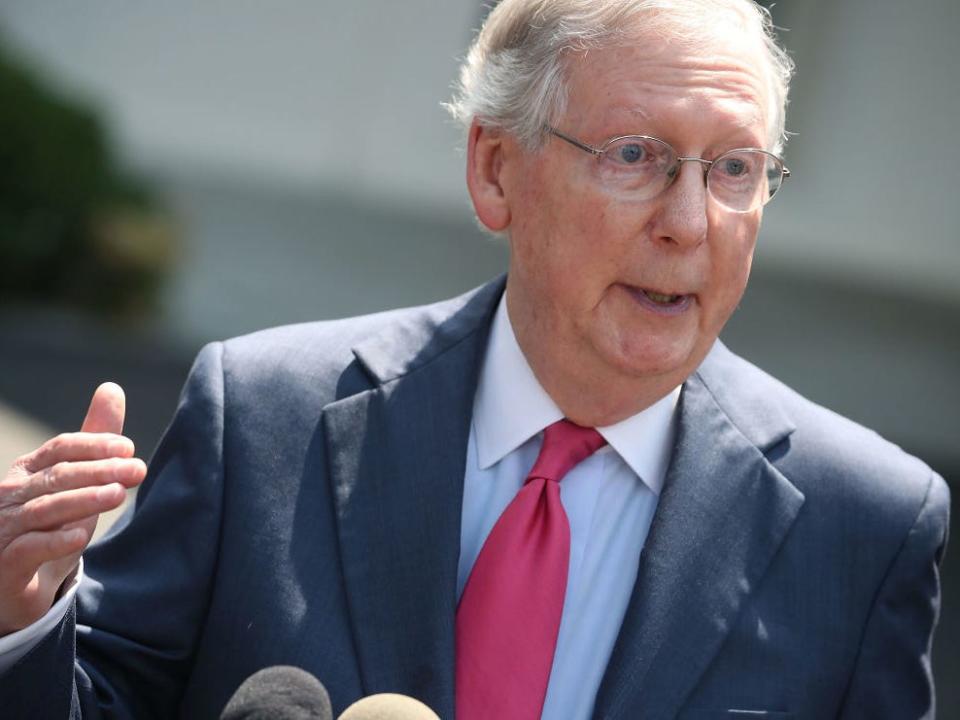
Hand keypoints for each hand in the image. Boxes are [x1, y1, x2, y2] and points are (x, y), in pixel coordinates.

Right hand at [0, 383, 146, 635]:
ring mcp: (4, 528)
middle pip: (58, 475)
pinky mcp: (6, 563)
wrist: (16, 585)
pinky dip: (54, 542)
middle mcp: (12, 495)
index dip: (95, 445)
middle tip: (137, 469)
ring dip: (83, 500)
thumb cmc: (49, 525)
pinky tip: (80, 538)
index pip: (61, 448)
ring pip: (45, 509)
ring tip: (118, 495)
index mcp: (29, 470)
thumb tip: (112, 388)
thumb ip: (94, 439)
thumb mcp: (76, 481)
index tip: (129, 448)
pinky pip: (29, 549)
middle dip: (100, 470)